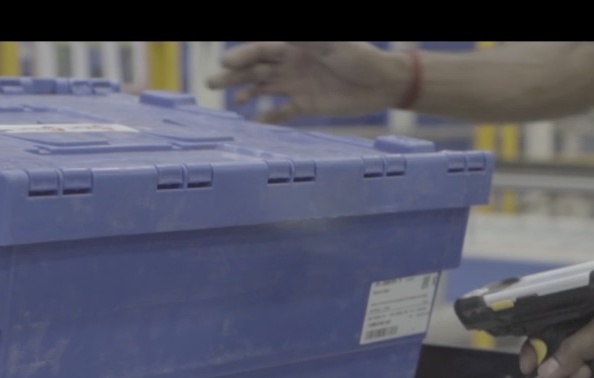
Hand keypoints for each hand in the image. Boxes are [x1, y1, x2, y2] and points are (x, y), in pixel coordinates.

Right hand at [205, 42, 407, 122]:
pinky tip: (253, 124)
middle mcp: (291, 65)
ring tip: (232, 103)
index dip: (243, 56)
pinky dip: (267, 118)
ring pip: (263, 89)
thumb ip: (309, 40)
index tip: (225, 63)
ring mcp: (296, 85)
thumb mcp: (335, 43)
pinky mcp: (306, 105)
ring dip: (245, 93)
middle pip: (255, 69)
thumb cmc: (361, 56)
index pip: (262, 50)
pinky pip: (281, 112)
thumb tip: (285, 36)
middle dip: (233, 75)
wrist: (383, 83)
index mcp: (295, 46)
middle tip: (210, 83)